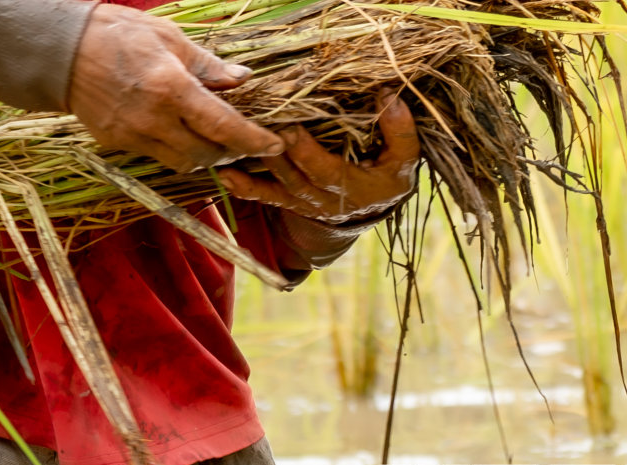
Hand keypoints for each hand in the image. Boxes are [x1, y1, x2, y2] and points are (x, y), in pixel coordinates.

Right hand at [69, 4, 285, 172]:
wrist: (59, 49)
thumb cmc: (117, 34)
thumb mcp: (169, 38)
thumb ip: (208, 65)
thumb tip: (242, 81)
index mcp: (172, 88)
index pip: (224, 127)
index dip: (254, 140)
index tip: (274, 145)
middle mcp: (154, 118)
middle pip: (208, 155)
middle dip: (231, 152)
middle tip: (242, 140)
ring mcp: (134, 135)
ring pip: (184, 163)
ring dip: (204, 157)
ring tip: (212, 139)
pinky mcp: (118, 143)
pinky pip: (158, 157)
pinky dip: (176, 151)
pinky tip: (179, 134)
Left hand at [219, 93, 420, 223]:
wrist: (370, 206)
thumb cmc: (387, 175)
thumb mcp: (403, 161)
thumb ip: (400, 132)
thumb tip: (389, 96)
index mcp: (355, 190)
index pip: (327, 172)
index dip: (308, 153)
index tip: (291, 127)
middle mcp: (326, 201)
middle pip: (294, 176)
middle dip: (274, 150)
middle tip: (256, 124)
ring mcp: (304, 202)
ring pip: (276, 181)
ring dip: (255, 159)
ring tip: (234, 135)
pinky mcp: (288, 200)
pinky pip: (263, 196)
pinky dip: (242, 186)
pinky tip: (223, 172)